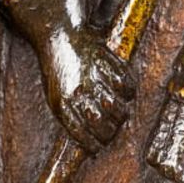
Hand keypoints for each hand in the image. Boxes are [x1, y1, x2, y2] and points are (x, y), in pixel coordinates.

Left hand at [41, 23, 133, 151]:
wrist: (58, 36)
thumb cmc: (57, 71)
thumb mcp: (55, 96)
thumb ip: (70, 117)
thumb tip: (89, 142)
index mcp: (62, 104)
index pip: (82, 135)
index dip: (94, 145)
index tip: (99, 146)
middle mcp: (78, 92)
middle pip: (101, 124)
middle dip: (109, 133)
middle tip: (112, 131)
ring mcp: (93, 77)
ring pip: (115, 107)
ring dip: (120, 114)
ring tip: (119, 113)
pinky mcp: (105, 62)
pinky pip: (124, 84)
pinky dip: (128, 92)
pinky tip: (124, 92)